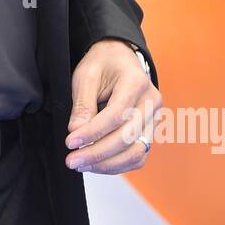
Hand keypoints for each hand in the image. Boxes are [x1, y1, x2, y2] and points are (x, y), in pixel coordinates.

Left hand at [64, 39, 161, 173]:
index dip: (92, 133)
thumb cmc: (103, 64)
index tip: (70, 142)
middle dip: (97, 154)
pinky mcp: (150, 132)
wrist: (120, 59)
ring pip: (136, 153)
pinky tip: (96, 164)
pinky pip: (138, 156)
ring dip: (107, 164)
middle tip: (72, 160)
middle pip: (127, 137)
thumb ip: (83, 104)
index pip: (115, 115)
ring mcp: (154, 119)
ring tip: (81, 164)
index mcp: (136, 82)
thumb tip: (77, 132)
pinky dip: (117, 165)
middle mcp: (151, 102)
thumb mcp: (86, 75)